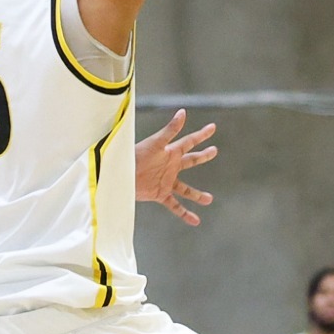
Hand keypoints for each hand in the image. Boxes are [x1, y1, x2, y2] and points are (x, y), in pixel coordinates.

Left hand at [133, 108, 217, 226]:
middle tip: (214, 151)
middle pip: (191, 160)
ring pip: (186, 189)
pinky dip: (185, 213)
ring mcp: (166, 181)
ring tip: (209, 199)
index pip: (189, 141)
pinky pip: (175, 205)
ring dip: (197, 195)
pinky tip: (195, 221)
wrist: (119, 174)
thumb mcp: (156, 143)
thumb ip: (170, 129)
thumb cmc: (135, 155)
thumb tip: (183, 112)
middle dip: (202, 156)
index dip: (201, 135)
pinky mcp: (160, 194)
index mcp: (170, 152)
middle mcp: (170, 166)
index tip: (212, 127)